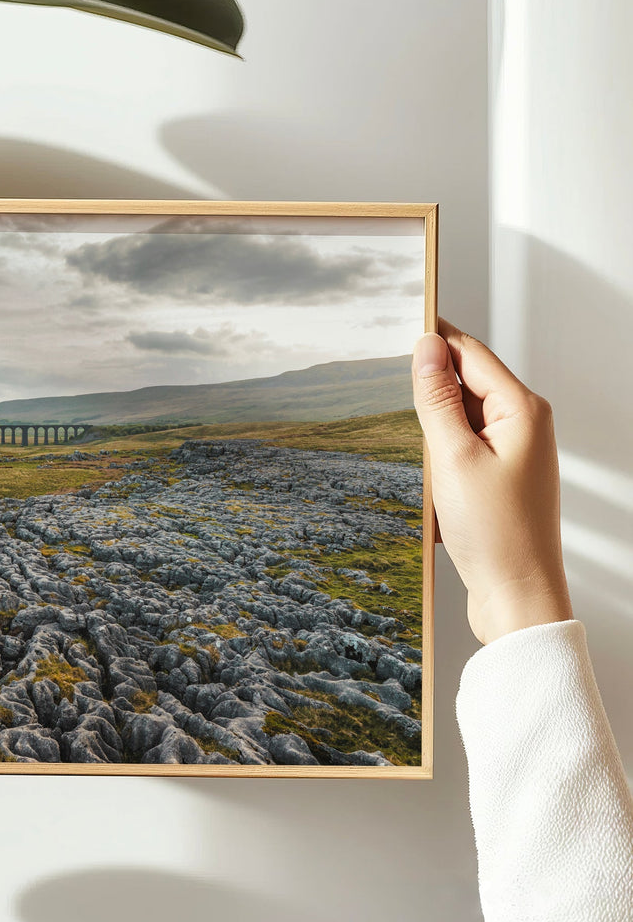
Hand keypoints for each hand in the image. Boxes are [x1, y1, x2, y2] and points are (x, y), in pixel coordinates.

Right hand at [412, 318, 573, 645]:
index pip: (470, 354)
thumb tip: (427, 348)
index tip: (399, 324)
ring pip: (460, 421)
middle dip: (430, 393)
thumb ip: (438, 399)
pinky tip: (432, 487)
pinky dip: (441, 460)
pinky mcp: (501, 478)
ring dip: (433, 435)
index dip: (434, 339)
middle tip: (397, 404)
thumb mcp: (453, 458)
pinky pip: (463, 450)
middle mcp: (525, 425)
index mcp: (522, 410)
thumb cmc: (495, 533)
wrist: (517, 596)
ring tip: (426, 468)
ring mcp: (514, 453)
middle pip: (466, 385)